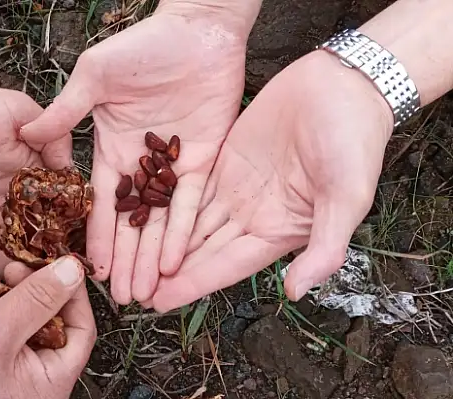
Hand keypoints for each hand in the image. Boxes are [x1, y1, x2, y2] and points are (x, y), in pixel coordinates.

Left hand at [0, 61, 72, 273]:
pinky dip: (8, 272)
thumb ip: (51, 135)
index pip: (68, 202)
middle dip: (67, 253)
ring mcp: (0, 219)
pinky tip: (22, 284)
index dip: (83, 222)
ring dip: (41, 268)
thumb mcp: (19, 111)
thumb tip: (71, 169)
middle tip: (80, 274)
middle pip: (53, 233)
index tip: (96, 241)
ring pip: (28, 251)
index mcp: (39, 173)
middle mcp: (24, 200)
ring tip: (54, 285)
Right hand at [0, 256, 95, 398]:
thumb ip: (37, 298)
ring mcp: (5, 371)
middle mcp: (31, 381)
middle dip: (26, 291)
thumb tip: (74, 269)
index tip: (60, 264)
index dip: (72, 294)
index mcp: (48, 383)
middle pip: (47, 321)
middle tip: (12, 268)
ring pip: (16, 319)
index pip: (81, 332)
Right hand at [20, 1, 259, 303]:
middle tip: (122, 301)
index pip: (100, 204)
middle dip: (126, 262)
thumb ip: (66, 109)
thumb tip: (25, 132)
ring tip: (147, 295)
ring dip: (153, 258)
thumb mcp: (95, 76)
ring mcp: (174, 167)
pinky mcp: (206, 161)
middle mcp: (141, 166)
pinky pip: (194, 203)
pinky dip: (184, 231)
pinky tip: (175, 262)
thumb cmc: (142, 47)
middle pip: (132, 224)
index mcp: (111, 149)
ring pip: (162, 222)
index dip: (96, 237)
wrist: (195, 31)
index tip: (88, 271)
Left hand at [149, 50, 394, 311]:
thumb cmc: (354, 144)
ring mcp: (236, 188)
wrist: (343, 86)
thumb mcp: (346, 199)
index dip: (192, 284)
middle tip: (130, 289)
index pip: (226, 265)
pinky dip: (166, 203)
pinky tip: (140, 214)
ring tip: (128, 260)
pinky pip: (188, 188)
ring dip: (160, 242)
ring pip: (189, 222)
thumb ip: (324, 249)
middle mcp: (252, 215)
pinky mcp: (224, 160)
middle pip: (200, 250)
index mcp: (278, 232)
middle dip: (166, 272)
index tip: (157, 302)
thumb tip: (295, 293)